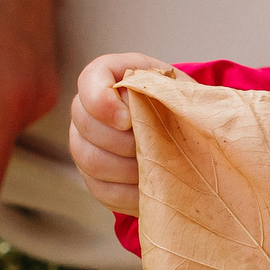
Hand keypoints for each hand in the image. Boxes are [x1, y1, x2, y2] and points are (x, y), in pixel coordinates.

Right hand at [66, 51, 176, 215]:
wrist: (185, 136)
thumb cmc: (183, 106)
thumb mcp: (184, 92)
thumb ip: (172, 91)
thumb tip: (167, 102)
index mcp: (113, 76)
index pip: (90, 80)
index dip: (101, 101)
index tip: (127, 120)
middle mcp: (89, 108)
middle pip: (84, 124)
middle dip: (121, 141)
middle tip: (153, 148)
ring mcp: (86, 144)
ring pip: (89, 159)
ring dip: (126, 168)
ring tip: (157, 169)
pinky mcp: (94, 178)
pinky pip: (101, 189)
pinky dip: (128, 193)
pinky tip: (151, 189)